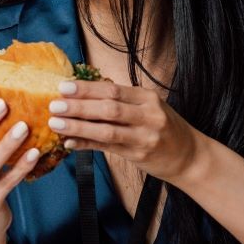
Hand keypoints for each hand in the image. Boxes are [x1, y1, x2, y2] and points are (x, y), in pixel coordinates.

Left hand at [48, 80, 201, 180]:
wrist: (189, 156)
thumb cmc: (164, 127)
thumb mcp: (148, 106)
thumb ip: (121, 100)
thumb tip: (85, 89)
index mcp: (147, 98)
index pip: (112, 89)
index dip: (86, 88)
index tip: (64, 86)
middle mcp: (148, 115)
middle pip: (108, 107)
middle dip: (79, 106)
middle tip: (54, 104)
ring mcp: (144, 137)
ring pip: (106, 130)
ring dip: (78, 126)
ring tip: (56, 123)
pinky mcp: (139, 155)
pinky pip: (107, 148)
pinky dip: (86, 144)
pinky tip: (69, 142)